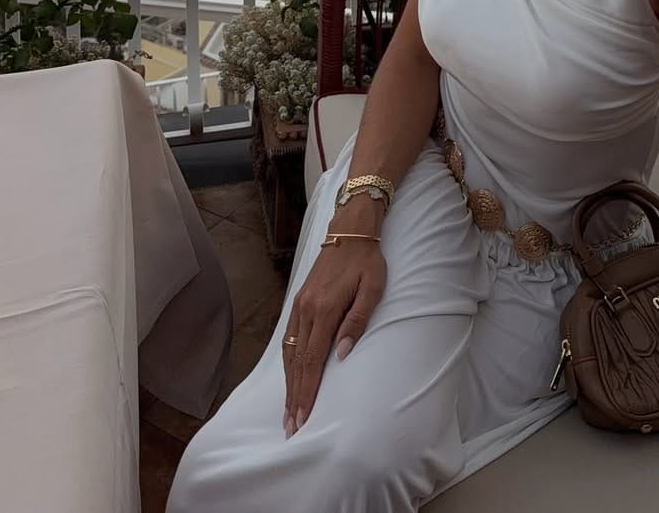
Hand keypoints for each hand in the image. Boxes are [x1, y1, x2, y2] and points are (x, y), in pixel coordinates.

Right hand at [282, 237, 386, 436]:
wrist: (349, 231)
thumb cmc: (367, 261)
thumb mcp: (372, 288)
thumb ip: (357, 321)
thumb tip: (342, 354)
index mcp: (325, 309)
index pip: (313, 360)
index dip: (307, 391)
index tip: (303, 417)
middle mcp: (307, 310)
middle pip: (297, 362)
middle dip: (294, 396)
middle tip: (291, 427)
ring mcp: (299, 305)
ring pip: (289, 352)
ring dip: (288, 383)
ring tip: (287, 411)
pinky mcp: (298, 301)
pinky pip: (288, 338)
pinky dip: (287, 362)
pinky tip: (289, 377)